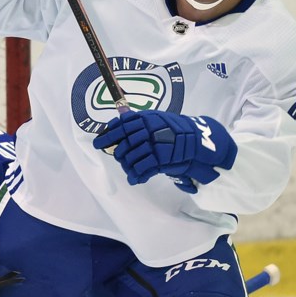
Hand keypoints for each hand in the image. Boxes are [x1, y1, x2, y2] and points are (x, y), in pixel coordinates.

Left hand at [93, 110, 237, 186]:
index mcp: (145, 118)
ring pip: (129, 159)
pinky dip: (136, 176)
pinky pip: (141, 169)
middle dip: (119, 154)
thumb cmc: (174, 130)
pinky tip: (135, 179)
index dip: (107, 136)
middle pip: (122, 146)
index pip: (119, 126)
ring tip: (131, 169)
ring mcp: (153, 144)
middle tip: (120, 158)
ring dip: (128, 166)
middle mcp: (147, 130)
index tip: (98, 144)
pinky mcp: (160, 159)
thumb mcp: (156, 119)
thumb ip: (137, 121)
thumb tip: (115, 122)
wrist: (197, 140)